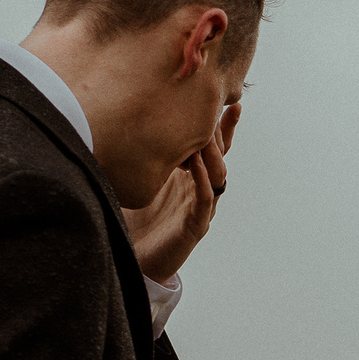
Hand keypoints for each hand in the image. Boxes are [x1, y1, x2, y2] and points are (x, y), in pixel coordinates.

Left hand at [119, 106, 234, 282]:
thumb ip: (142, 158)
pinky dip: (202, 180)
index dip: (217, 125)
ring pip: (216, 176)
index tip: (224, 101)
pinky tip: (198, 164)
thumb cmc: (134, 221)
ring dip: (214, 153)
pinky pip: (203, 199)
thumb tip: (126, 123)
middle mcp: (199, 190)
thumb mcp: (139, 181)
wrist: (134, 259)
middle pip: (220, 156)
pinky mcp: (195, 226)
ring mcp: (200, 208)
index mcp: (188, 178)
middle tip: (231, 107)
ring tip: (211, 130)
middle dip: (226, 132)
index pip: (208, 147)